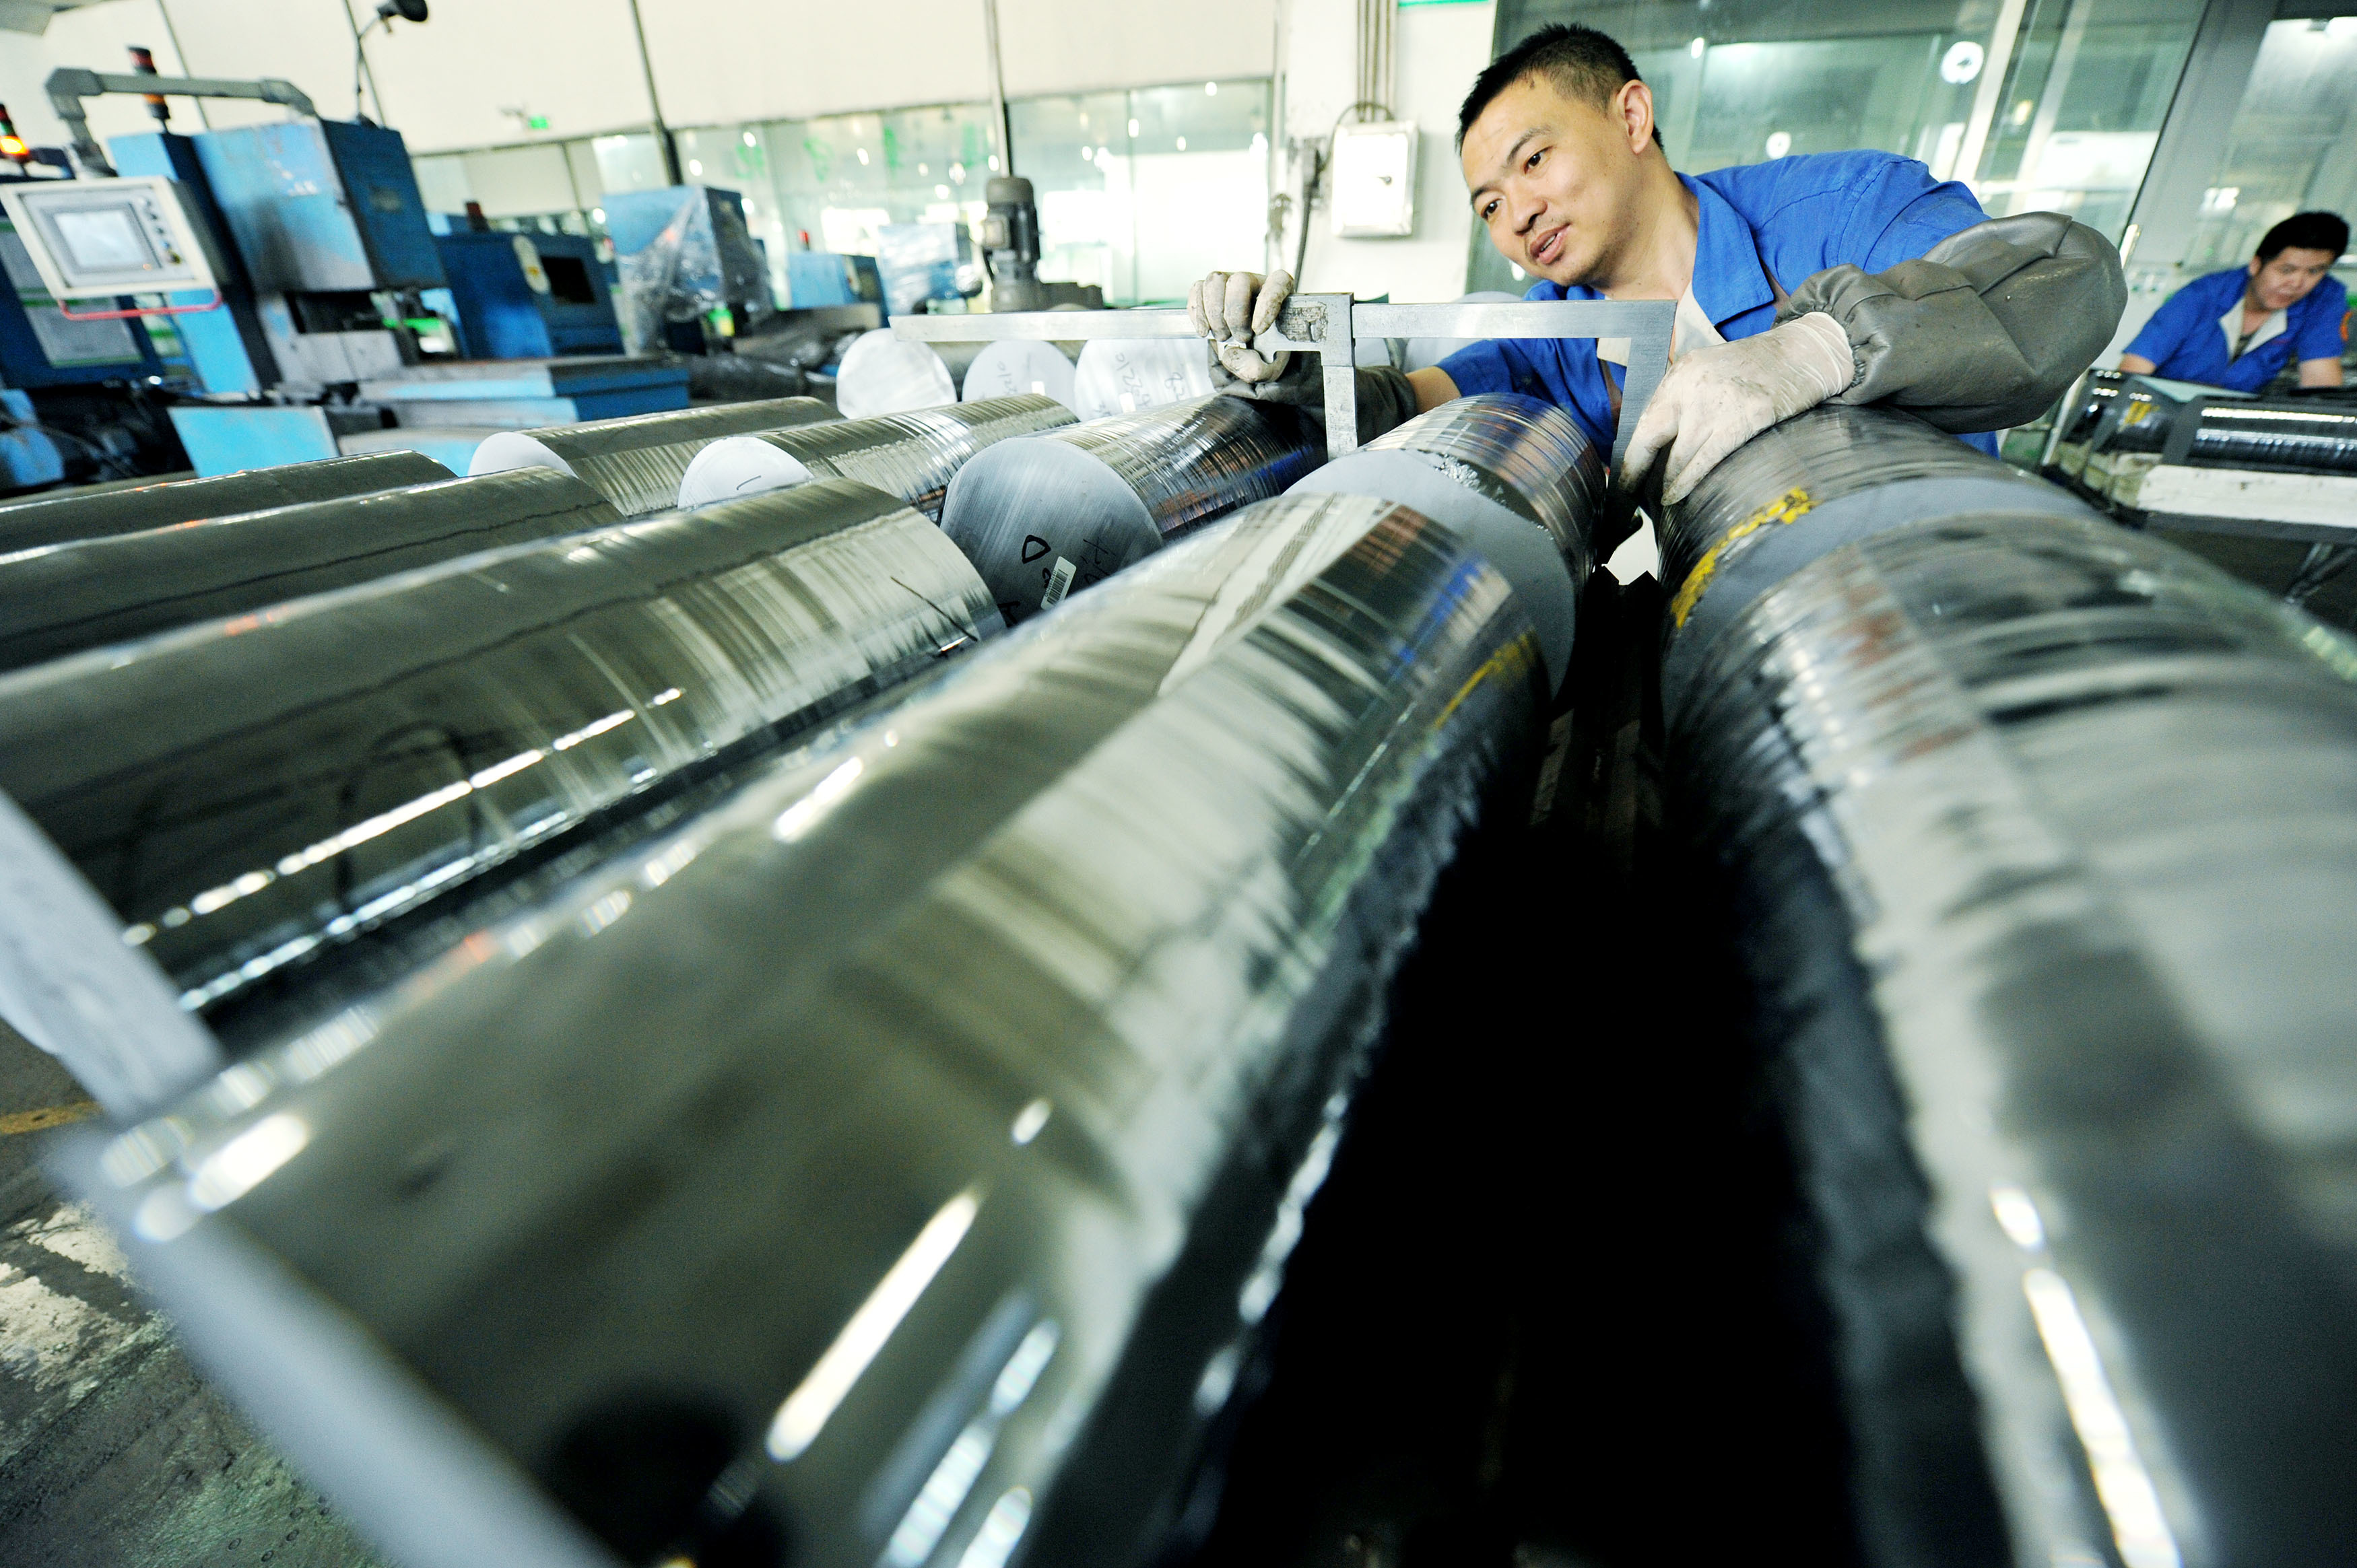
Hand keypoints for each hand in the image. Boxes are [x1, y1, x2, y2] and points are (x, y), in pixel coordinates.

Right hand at [1187, 269, 1292, 383]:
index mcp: (1279, 296)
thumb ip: (1257, 368)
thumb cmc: (1263, 357)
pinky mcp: (1209, 292)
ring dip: (1214, 314)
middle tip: (1239, 338)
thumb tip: (1233, 354)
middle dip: (1234, 314)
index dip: (1267, 303)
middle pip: (1240, 281)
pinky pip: (1197, 289)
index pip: (1278, 282)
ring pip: (1215, 281)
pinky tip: (1205, 330)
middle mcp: (1255, 284)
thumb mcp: (1268, 370)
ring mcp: (1230, 284)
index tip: (1258, 329)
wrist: (1247, 358)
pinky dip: (1197, 312)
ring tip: (1222, 336)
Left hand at [1618, 311, 1856, 503]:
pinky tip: (1677, 496)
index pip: (1645, 421)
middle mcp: (1692, 386)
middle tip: (1628, 497)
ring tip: (1662, 500)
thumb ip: (1684, 400)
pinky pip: (1705, 460)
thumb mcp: (1709, 371)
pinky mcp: (1746, 418)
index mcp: (1681, 373)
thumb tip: (1657, 443)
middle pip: (1650, 438)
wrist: (1807, 352)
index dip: (1630, 455)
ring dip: (1667, 483)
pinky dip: (1687, 482)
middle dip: (1636, 472)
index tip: (1621, 478)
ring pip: (1679, 456)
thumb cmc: (1759, 368)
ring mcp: (1718, 402)